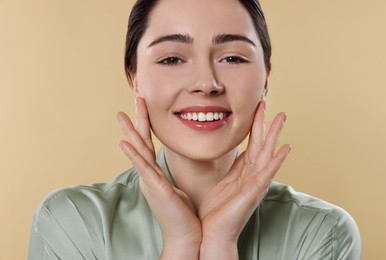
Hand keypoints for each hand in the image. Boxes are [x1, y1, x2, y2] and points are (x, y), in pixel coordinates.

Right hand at [117, 97, 200, 258]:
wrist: (186, 236)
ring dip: (129, 132)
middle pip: (141, 140)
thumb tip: (176, 164)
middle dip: (136, 118)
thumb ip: (170, 174)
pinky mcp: (156, 189)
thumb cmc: (183, 213)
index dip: (146, 121)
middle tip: (134, 95)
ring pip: (139, 151)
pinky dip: (133, 155)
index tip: (144, 102)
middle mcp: (150, 174)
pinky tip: (124, 143)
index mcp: (155, 172)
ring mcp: (151, 181)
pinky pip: (143, 168)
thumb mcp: (178, 187)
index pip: (149, 140)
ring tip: (120, 114)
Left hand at [198, 101, 290, 258]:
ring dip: (274, 134)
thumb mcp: (224, 183)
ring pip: (266, 153)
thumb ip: (232, 169)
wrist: (213, 233)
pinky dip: (277, 160)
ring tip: (281, 116)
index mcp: (243, 172)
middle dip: (264, 123)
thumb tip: (236, 153)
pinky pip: (267, 173)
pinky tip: (285, 148)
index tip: (255, 107)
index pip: (250, 143)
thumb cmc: (217, 211)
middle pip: (260, 143)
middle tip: (266, 102)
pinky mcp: (253, 193)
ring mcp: (255, 183)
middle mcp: (252, 175)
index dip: (253, 125)